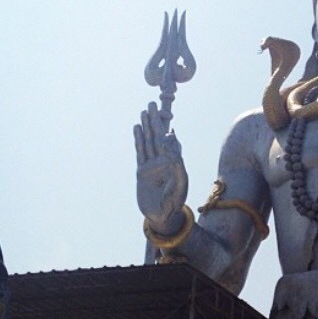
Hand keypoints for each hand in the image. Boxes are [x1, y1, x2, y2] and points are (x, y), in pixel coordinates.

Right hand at [134, 101, 188, 233]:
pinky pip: (140, 151)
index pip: (171, 141)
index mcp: (174, 161)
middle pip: (158, 136)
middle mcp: (163, 160)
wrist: (162, 215)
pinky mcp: (142, 170)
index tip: (166, 116)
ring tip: (144, 111)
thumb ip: (177, 161)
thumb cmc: (175, 200)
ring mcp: (152, 165)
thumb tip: (170, 142)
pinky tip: (137, 128)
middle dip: (156, 120)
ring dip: (146, 126)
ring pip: (148, 141)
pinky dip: (138, 139)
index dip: (168, 128)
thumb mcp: (180, 181)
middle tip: (152, 104)